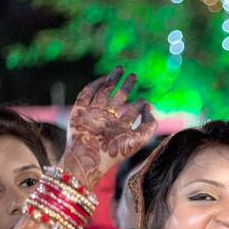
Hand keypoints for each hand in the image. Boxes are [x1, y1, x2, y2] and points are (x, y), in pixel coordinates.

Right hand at [61, 66, 156, 188]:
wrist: (89, 158)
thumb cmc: (114, 152)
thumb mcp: (139, 139)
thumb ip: (149, 124)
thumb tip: (149, 106)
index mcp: (119, 129)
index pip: (130, 114)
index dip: (138, 106)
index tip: (145, 100)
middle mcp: (106, 120)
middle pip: (117, 99)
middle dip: (125, 87)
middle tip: (134, 76)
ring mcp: (92, 115)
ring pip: (103, 93)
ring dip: (111, 81)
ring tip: (121, 69)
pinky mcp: (79, 111)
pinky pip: (86, 94)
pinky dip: (94, 85)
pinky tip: (104, 78)